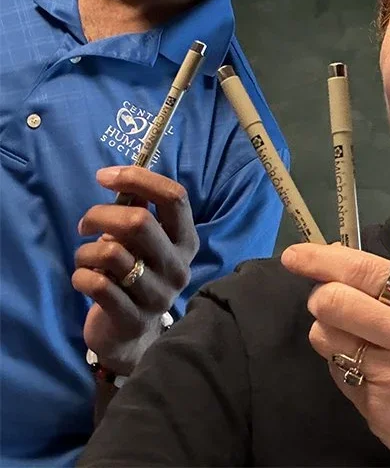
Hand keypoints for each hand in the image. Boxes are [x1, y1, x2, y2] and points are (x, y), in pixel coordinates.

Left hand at [72, 166, 199, 375]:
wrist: (131, 334)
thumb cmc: (136, 274)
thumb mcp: (143, 242)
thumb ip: (138, 211)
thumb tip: (121, 179)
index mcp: (186, 240)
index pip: (174, 197)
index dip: (138, 179)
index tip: (105, 176)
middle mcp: (178, 266)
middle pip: (139, 222)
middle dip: (101, 214)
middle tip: (85, 223)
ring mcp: (158, 294)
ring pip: (112, 252)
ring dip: (87, 250)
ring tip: (85, 257)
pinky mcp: (133, 317)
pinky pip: (96, 284)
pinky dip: (80, 275)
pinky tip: (83, 278)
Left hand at [281, 244, 389, 466]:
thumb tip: (335, 264)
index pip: (368, 270)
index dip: (322, 260)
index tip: (294, 256)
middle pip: (334, 301)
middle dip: (320, 298)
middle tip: (326, 302)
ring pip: (326, 335)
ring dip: (329, 333)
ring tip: (358, 341)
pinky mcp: (377, 407)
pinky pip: (337, 370)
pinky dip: (343, 365)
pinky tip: (371, 373)